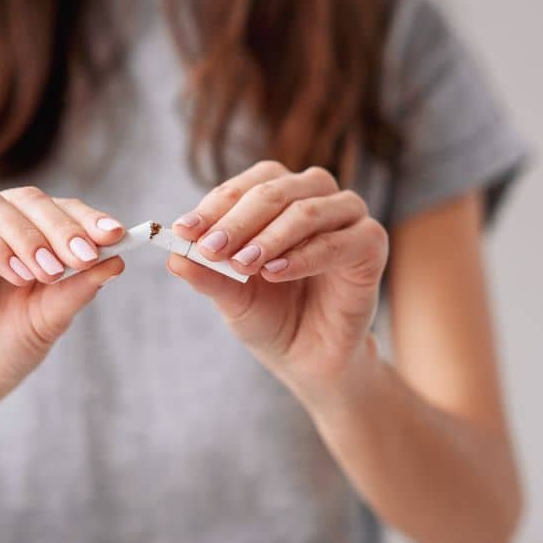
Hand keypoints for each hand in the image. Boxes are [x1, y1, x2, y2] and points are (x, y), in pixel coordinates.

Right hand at [0, 187, 125, 435]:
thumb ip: (77, 288)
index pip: (53, 208)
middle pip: (23, 199)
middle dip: (59, 225)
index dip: (83, 216)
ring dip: (26, 236)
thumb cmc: (4, 351)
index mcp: (17, 235)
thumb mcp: (50, 319)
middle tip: (84, 254)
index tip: (116, 234)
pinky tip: (17, 274)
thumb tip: (118, 259)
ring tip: (49, 271)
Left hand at [167, 161, 388, 394]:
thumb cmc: (270, 315)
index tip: (183, 232)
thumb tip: (172, 257)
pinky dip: (304, 256)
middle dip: (237, 220)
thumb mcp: (231, 296)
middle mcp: (314, 196)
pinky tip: (275, 273)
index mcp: (278, 195)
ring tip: (243, 264)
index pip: (244, 186)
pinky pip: (339, 242)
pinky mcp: (371, 244)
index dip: (212, 207)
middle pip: (274, 191)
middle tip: (210, 248)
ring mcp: (346, 217)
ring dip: (270, 236)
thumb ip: (207, 274)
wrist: (309, 356)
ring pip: (307, 210)